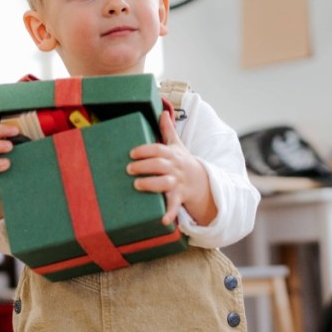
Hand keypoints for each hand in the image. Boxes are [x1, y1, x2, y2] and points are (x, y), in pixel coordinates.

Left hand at [127, 111, 214, 225]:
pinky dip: (169, 213)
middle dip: (144, 166)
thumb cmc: (183, 162)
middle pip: (160, 165)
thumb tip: (162, 111)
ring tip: (137, 185)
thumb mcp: (177, 145)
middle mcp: (175, 168)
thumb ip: (168, 130)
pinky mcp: (179, 197)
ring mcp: (177, 183)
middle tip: (128, 169)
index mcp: (172, 155)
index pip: (159, 149)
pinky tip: (162, 220)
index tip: (132, 153)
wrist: (202, 182)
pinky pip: (174, 206)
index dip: (145, 150)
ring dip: (151, 185)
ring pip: (165, 184)